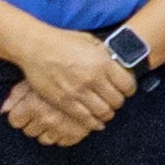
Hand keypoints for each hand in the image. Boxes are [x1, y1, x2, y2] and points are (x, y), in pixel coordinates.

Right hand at [0, 24, 133, 145]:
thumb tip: (119, 66)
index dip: (129, 89)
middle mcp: (93, 78)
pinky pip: (86, 119)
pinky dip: (93, 123)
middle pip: (117, 101)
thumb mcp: (90, 42)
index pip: (128, 85)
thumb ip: (106, 56)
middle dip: (118, 102)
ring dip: (106, 114)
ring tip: (105, 110)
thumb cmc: (63, 41)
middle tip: (114, 101)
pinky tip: (95, 121)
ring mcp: (78, 92)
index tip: (126, 90)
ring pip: (104, 113)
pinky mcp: (64, 102)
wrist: (36, 47)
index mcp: (102, 62)